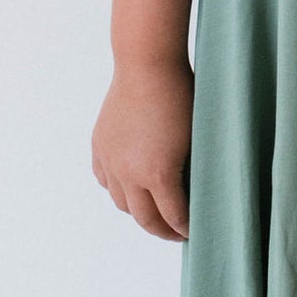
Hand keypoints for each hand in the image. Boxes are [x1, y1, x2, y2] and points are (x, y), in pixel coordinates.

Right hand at [92, 57, 193, 240]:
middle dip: (162, 230)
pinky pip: (105, 180)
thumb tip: (196, 193)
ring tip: (154, 209)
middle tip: (177, 231)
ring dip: (139, 211)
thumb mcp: (197, 139)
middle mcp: (128, 173)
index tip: (195, 231)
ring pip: (121, 202)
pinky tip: (130, 186)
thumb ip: (193, 171)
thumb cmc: (182, 96)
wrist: (147, 64)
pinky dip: (118, 189)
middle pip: (144, 218)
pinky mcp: (100, 146)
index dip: (186, 229)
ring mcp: (110, 160)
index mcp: (158, 174)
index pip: (173, 217)